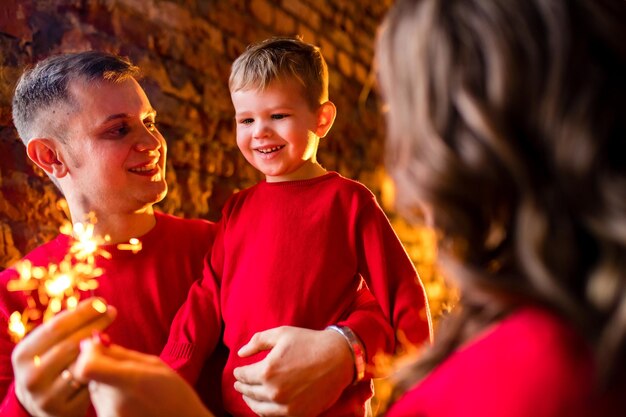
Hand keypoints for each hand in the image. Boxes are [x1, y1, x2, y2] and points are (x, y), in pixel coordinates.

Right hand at [11, 297, 115, 416]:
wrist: (42, 402)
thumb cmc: (52, 364)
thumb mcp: (49, 346)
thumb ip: (67, 328)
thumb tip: (100, 305)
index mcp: (24, 354)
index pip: (56, 327)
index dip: (82, 313)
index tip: (101, 302)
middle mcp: (30, 376)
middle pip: (70, 344)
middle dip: (94, 325)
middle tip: (112, 311)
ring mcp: (45, 395)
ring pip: (80, 365)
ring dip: (99, 347)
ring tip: (110, 333)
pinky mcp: (61, 409)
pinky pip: (88, 385)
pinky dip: (98, 371)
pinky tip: (107, 359)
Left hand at [73, 337, 213, 416]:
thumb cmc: (175, 395)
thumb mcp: (155, 365)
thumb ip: (120, 354)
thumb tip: (92, 342)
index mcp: (132, 382)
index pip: (87, 367)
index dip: (88, 354)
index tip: (99, 346)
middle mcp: (115, 403)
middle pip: (90, 375)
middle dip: (101, 365)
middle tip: (128, 368)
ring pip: (94, 388)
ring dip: (107, 382)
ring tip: (135, 387)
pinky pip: (100, 403)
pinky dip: (111, 396)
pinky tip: (133, 401)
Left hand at [233, 326, 353, 416]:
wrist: (338, 358)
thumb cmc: (309, 343)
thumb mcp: (281, 334)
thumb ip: (257, 341)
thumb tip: (240, 353)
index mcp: (267, 371)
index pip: (243, 376)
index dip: (238, 373)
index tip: (237, 371)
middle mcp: (274, 392)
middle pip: (249, 392)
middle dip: (242, 387)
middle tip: (238, 384)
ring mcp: (286, 406)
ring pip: (258, 408)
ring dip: (250, 401)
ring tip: (247, 397)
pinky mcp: (298, 414)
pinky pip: (273, 416)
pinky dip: (265, 411)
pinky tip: (263, 406)